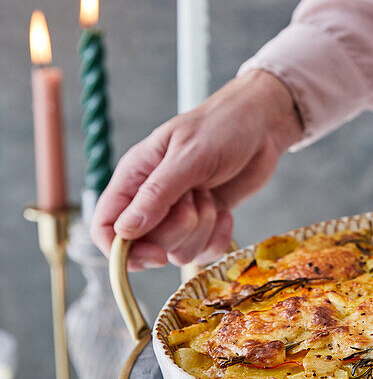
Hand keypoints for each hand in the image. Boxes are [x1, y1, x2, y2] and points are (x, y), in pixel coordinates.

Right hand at [90, 70, 302, 269]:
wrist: (262, 123)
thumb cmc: (222, 127)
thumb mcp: (188, 157)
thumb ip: (156, 194)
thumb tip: (125, 231)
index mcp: (134, 177)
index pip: (105, 226)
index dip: (122, 251)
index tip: (156, 255)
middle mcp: (150, 199)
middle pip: (145, 245)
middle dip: (178, 230)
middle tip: (196, 195)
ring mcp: (178, 213)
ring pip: (177, 252)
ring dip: (201, 229)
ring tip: (210, 194)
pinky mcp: (204, 221)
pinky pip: (203, 252)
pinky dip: (218, 238)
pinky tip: (226, 213)